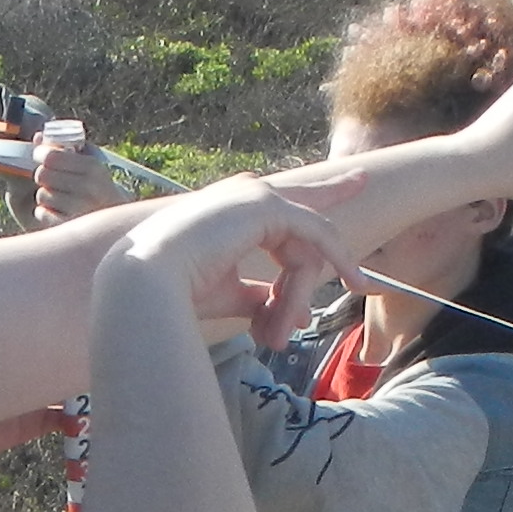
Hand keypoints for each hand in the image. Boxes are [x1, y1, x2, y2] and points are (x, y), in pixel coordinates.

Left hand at [26, 129, 116, 222]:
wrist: (120, 223)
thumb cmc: (99, 187)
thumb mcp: (90, 163)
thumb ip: (66, 146)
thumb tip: (38, 137)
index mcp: (93, 168)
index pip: (51, 156)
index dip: (41, 154)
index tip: (42, 156)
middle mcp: (88, 188)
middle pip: (42, 174)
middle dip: (44, 175)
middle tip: (52, 178)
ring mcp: (80, 210)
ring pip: (41, 194)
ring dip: (46, 195)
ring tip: (61, 197)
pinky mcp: (69, 227)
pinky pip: (41, 213)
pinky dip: (45, 212)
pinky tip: (59, 211)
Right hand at [116, 175, 344, 350]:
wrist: (149, 279)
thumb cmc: (179, 290)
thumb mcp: (228, 293)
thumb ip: (258, 295)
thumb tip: (288, 311)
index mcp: (229, 212)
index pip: (275, 205)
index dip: (305, 201)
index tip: (334, 192)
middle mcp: (243, 196)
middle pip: (301, 196)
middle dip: (334, 189)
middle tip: (363, 179)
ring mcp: (255, 196)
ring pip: (307, 240)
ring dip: (300, 291)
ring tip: (281, 331)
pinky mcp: (267, 206)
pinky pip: (315, 233)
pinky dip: (333, 259)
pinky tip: (351, 280)